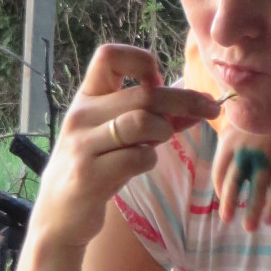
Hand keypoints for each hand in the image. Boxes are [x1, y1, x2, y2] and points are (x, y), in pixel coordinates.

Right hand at [29, 45, 219, 250]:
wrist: (59, 215)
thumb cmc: (96, 168)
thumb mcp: (119, 136)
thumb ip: (155, 117)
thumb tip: (201, 103)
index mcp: (86, 98)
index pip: (109, 56)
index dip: (141, 61)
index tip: (158, 82)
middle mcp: (81, 115)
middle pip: (143, 94)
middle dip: (185, 100)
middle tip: (211, 109)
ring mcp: (82, 145)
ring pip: (141, 122)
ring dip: (164, 131)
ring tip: (159, 142)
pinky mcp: (89, 175)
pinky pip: (137, 157)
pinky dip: (150, 159)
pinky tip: (142, 164)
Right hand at [214, 130, 270, 231]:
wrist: (262, 102)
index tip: (268, 223)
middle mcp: (264, 153)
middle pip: (258, 185)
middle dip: (253, 209)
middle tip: (249, 229)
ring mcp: (244, 147)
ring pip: (235, 178)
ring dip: (230, 201)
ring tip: (226, 219)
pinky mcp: (227, 141)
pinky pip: (221, 167)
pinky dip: (219, 184)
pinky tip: (221, 197)